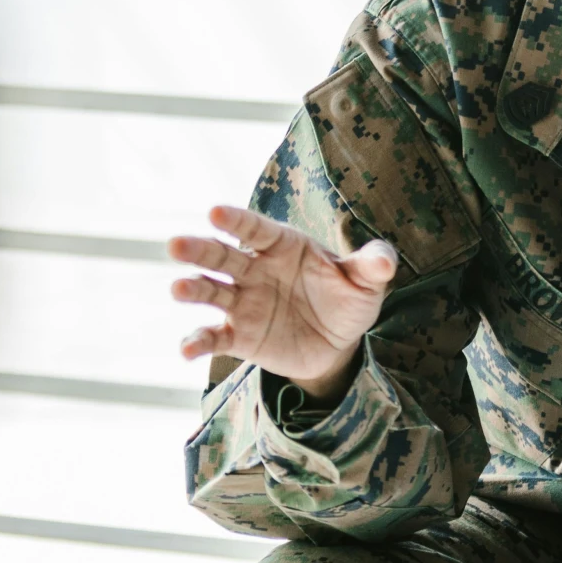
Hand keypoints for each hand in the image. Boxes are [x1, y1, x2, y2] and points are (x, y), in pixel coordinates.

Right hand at [168, 205, 397, 404]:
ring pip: (213, 292)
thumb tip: (385, 259)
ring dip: (194, 290)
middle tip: (175, 244)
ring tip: (178, 290)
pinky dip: (199, 341)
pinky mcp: (240, 336)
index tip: (214, 212)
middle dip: (200, 249)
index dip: (235, 220)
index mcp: (282, 246)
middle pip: (223, 256)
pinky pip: (216, 337)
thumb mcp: (365, 283)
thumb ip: (371, 265)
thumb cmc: (347, 298)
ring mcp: (244, 302)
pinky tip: (186, 350)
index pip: (256, 229)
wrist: (337, 343)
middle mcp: (255, 270)